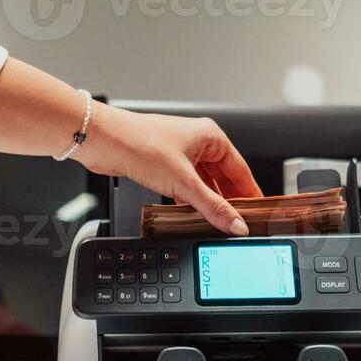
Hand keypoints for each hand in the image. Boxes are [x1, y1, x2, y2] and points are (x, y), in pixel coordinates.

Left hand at [78, 105, 261, 235]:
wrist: (102, 140)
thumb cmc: (139, 143)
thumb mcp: (183, 181)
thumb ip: (211, 206)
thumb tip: (234, 223)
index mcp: (210, 137)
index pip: (240, 170)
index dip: (250, 193)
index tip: (257, 213)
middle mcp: (197, 143)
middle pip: (223, 178)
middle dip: (229, 200)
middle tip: (238, 223)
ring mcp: (179, 154)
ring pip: (203, 183)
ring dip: (209, 202)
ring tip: (218, 223)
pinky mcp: (163, 166)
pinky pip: (186, 186)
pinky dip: (191, 200)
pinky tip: (193, 215)